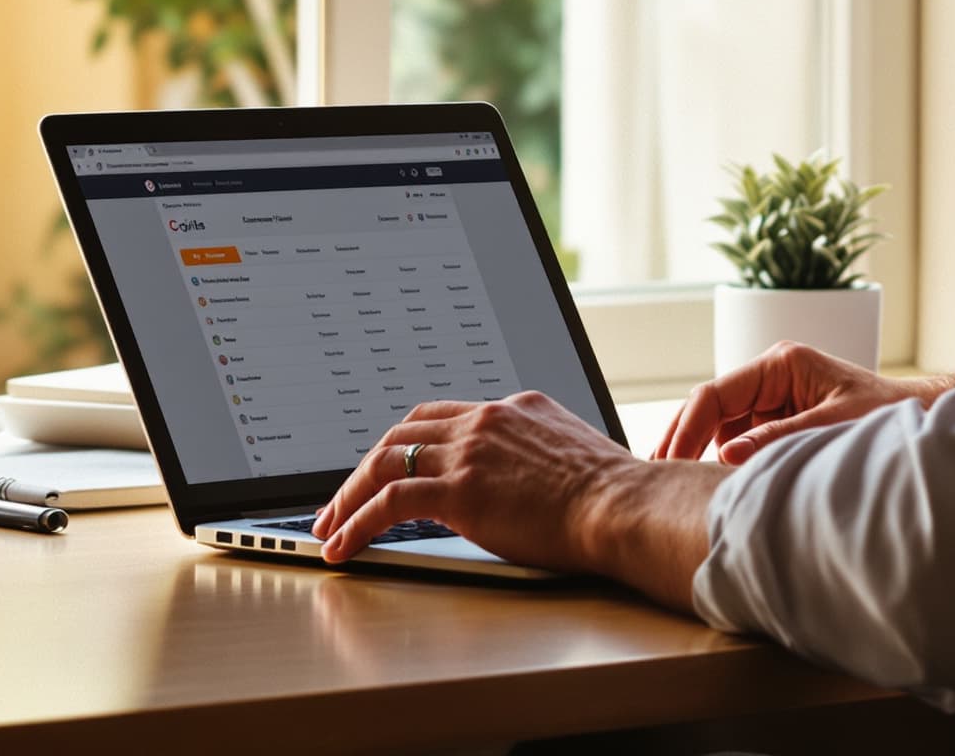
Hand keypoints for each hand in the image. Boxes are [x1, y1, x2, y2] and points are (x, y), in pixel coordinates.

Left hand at [311, 391, 634, 572]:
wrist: (626, 506)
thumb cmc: (616, 496)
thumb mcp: (574, 458)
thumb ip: (540, 460)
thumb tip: (532, 487)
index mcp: (513, 409)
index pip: (441, 417)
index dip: (406, 444)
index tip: (386, 467)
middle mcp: (485, 421)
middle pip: (402, 434)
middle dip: (364, 467)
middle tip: (340, 498)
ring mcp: (470, 452)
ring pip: (384, 462)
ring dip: (347, 496)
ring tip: (328, 526)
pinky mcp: (461, 490)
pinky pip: (388, 502)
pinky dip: (356, 522)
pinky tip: (343, 546)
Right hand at [653, 341, 953, 464]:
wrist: (922, 418)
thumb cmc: (886, 414)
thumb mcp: (830, 427)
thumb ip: (777, 439)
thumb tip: (725, 455)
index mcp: (782, 363)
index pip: (716, 392)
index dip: (688, 427)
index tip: (671, 461)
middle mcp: (773, 375)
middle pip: (710, 405)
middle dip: (684, 438)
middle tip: (657, 475)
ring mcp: (775, 396)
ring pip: (722, 424)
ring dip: (702, 450)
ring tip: (678, 484)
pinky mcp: (780, 418)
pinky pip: (741, 437)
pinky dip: (725, 458)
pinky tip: (711, 482)